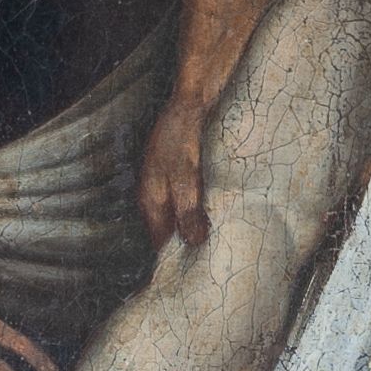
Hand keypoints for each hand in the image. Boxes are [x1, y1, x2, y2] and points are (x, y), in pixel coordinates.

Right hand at [139, 95, 209, 252]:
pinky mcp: (182, 174)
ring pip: (181, 215)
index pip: (160, 240)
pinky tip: (218, 213)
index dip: (177, 256)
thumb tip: (193, 243)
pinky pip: (191, 201)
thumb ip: (188, 211)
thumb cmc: (182, 137)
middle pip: (170, 229)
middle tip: (214, 259)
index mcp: (150, 199)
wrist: (190, 100)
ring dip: (198, 226)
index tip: (197, 271)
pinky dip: (202, 209)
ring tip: (220, 240)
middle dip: (188, 243)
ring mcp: (168, 183)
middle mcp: (156, 195)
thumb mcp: (185, 177)